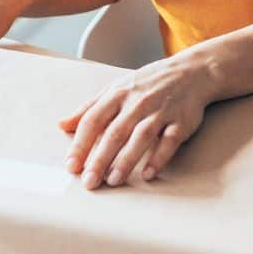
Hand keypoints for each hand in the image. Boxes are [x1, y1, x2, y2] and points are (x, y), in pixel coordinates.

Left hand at [59, 55, 214, 187]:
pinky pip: (168, 141)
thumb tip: (62, 125)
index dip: (80, 144)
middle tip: (89, 181)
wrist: (190, 72)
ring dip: (126, 160)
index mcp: (117, 94)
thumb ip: (89, 108)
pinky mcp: (181, 122)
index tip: (71, 166)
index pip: (93, 120)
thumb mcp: (115, 89)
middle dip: (100, 158)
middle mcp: (137, 102)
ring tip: (113, 180)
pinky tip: (148, 173)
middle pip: (114, 133)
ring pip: (140, 137)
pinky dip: (159, 157)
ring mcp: (160, 111)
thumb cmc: (146, 84)